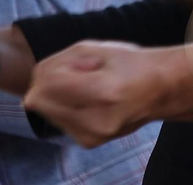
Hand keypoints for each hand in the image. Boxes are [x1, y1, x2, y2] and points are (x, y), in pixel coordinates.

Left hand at [22, 41, 192, 147]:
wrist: (159, 90)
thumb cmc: (129, 63)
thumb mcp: (93, 49)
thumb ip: (57, 64)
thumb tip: (32, 89)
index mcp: (102, 92)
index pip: (45, 85)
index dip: (49, 70)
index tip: (70, 63)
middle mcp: (96, 120)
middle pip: (39, 101)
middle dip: (48, 82)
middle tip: (77, 73)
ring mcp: (93, 135)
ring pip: (45, 111)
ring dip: (56, 95)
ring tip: (85, 86)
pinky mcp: (89, 142)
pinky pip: (58, 120)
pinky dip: (65, 107)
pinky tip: (88, 100)